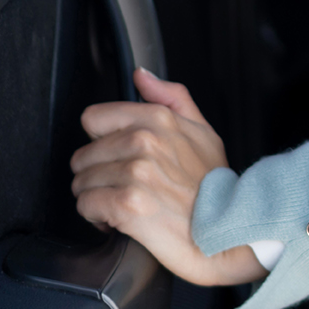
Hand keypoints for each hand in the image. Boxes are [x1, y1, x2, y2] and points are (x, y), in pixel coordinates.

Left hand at [71, 68, 267, 286]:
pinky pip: (86, 206)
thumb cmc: (214, 187)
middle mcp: (143, 141)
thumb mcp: (202, 131)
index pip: (93, 118)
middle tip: (123, 186)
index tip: (116, 156)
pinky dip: (98, 218)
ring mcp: (135, 172)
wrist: (227, 233)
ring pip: (81, 182)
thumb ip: (170, 97)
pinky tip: (120, 220)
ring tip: (125, 203)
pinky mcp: (126, 204)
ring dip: (98, 197)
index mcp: (158, 118)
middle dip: (98, 174)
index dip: (101, 140)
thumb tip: (141, 76)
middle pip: (83, 155)